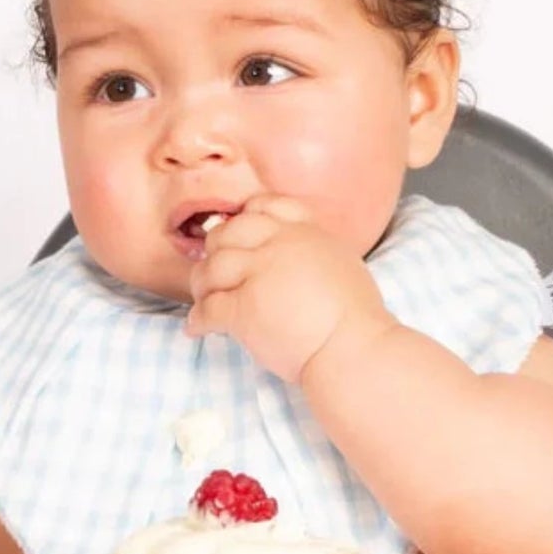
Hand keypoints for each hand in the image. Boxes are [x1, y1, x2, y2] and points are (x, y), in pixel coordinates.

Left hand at [184, 196, 395, 383]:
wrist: (352, 347)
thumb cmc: (355, 316)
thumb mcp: (341, 261)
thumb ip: (313, 250)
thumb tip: (295, 260)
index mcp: (304, 231)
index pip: (263, 206)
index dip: (243, 218)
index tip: (235, 234)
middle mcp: (278, 244)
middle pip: (228, 233)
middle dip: (214, 250)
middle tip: (213, 270)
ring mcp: (258, 274)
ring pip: (211, 268)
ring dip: (201, 285)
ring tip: (203, 299)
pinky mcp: (244, 308)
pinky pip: (208, 308)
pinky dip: (198, 319)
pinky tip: (197, 328)